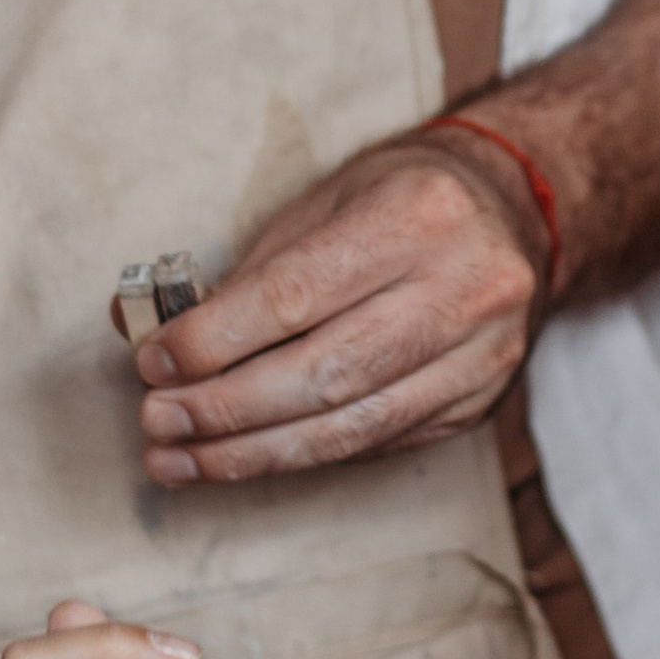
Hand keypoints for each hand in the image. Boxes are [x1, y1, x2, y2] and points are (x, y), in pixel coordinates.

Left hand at [131, 132, 546, 485]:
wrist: (515, 213)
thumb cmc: (399, 199)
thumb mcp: (324, 203)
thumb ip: (244, 273)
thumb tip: (145, 331)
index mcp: (417, 214)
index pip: (296, 295)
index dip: (214, 340)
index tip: (153, 364)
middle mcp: (464, 284)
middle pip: (323, 372)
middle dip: (225, 409)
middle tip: (158, 424)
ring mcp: (481, 351)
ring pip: (352, 425)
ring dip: (253, 452)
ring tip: (182, 459)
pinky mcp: (479, 400)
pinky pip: (378, 442)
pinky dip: (305, 455)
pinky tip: (249, 457)